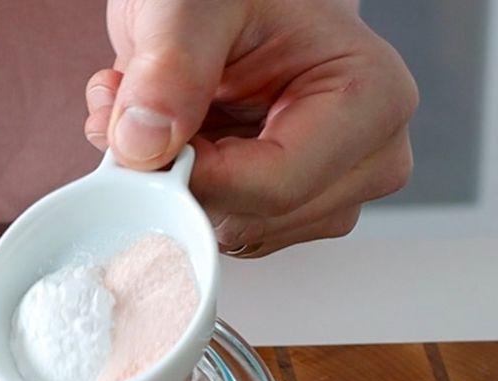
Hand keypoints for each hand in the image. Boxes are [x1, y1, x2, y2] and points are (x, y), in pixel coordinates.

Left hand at [85, 0, 417, 257]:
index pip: (277, 186)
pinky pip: (217, 229)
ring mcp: (328, 191)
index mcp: (369, 98)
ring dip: (172, 184)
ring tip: (159, 113)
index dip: (195, 177)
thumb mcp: (191, 6)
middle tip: (138, 114)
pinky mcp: (287, 210)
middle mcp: (366, 156)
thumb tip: (145, 146)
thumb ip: (170, 70)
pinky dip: (177, 194)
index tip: (141, 145)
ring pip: (229, 232)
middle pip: (253, 219)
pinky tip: (171, 138)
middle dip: (178, 178)